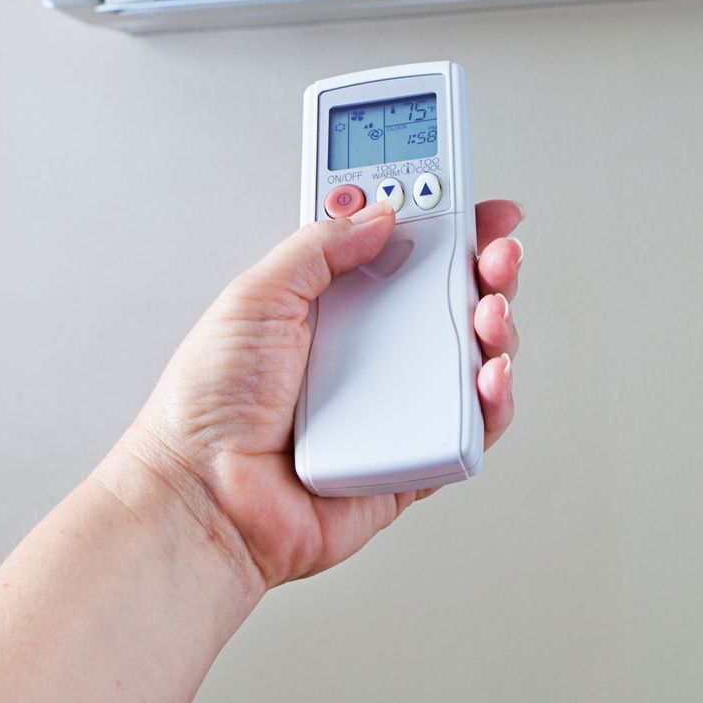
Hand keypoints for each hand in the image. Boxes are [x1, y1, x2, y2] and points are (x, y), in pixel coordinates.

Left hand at [103, 199, 523, 590]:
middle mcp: (366, 352)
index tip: (473, 204)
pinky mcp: (411, 459)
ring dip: (495, 324)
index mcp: (329, 307)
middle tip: (496, 252)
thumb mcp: (255, 297)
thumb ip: (320, 247)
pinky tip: (489, 374)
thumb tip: (379, 215)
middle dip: (483, 267)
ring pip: (469, 357)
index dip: (440, 225)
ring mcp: (393, 405)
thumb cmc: (206, 409)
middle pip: (447, 298)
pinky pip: (470, 427)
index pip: (398, 251)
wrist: (205, 498)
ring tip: (490, 310)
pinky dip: (493, 399)